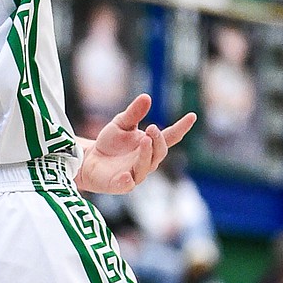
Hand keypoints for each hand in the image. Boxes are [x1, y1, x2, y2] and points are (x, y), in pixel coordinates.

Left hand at [76, 96, 195, 195]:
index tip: (192, 116)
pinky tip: (126, 176)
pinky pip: (126, 185)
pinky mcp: (120, 185)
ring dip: (146, 154)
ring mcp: (135, 174)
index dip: (181, 128)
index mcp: (151, 145)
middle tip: (152, 128)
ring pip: (146, 167)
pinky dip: (127, 181)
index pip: (170, 137)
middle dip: (158, 141)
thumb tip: (146, 97)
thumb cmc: (110, 143)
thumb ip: (134, 113)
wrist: (90, 159)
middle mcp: (147, 160)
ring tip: (144, 140)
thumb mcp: (121, 123)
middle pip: (159, 152)